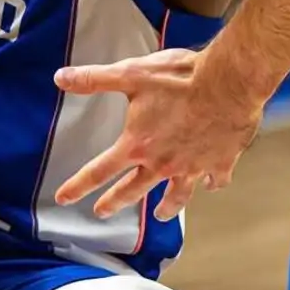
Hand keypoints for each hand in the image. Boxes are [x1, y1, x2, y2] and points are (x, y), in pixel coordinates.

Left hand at [52, 45, 263, 221]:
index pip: (99, 171)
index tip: (63, 199)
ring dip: (166, 208)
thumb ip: (94, 79)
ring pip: (177, 196)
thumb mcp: (130, 74)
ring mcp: (193, 166)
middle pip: (133, 190)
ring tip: (160, 215)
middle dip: (114, 202)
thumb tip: (60, 78)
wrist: (229, 82)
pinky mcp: (220, 162)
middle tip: (102, 212)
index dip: (78, 186)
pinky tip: (210, 186)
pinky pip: (214, 181)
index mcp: (137, 145)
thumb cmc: (179, 78)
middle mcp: (163, 163)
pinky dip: (211, 185)